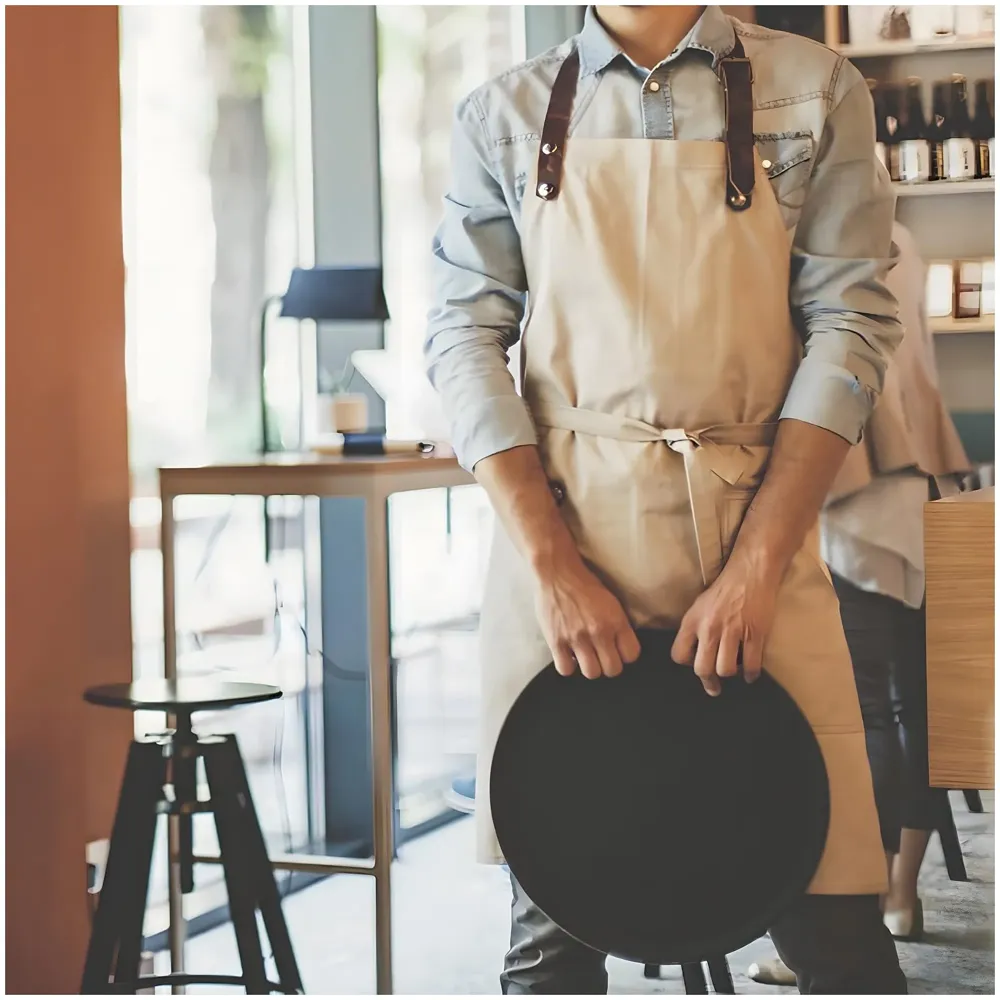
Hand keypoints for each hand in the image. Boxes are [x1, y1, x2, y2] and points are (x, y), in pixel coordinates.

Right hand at [535, 554, 641, 679]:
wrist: (557, 572)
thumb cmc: (584, 584)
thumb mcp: (611, 602)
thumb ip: (617, 624)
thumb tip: (621, 646)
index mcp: (616, 621)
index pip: (631, 655)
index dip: (625, 654)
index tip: (618, 649)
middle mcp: (599, 632)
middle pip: (613, 669)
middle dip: (609, 665)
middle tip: (601, 655)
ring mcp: (577, 638)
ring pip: (592, 673)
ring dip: (589, 667)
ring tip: (585, 656)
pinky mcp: (556, 641)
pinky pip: (566, 670)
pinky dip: (567, 665)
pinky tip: (568, 655)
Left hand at [671, 554, 778, 695]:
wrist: (750, 572)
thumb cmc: (724, 589)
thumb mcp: (699, 606)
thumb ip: (694, 629)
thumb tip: (693, 654)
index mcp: (692, 621)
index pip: (679, 654)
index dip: (687, 663)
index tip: (695, 664)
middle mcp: (709, 628)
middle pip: (702, 669)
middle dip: (708, 681)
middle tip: (714, 686)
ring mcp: (733, 631)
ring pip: (725, 670)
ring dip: (730, 674)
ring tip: (734, 672)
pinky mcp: (755, 633)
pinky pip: (751, 665)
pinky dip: (751, 674)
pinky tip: (750, 675)